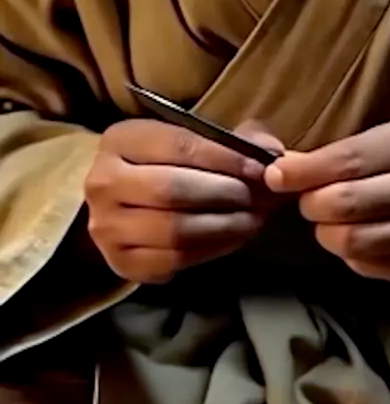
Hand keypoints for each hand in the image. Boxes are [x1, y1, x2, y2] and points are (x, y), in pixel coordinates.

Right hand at [85, 118, 281, 283]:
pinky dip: (212, 251)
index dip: (226, 158)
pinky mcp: (121, 263)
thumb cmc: (167, 168)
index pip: (179, 145)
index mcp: (119, 140)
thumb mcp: (193, 142)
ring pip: (175, 231)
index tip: (260, 168)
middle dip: (225, 194)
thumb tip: (272, 150)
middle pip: (172, 190)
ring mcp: (107, 227)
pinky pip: (174, 260)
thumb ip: (235, 139)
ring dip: (224, 227)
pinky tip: (232, 240)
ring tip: (252, 220)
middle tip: (258, 199)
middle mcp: (103, 182)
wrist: (123, 209)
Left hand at [265, 119, 389, 289]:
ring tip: (334, 223)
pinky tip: (364, 241)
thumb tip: (286, 168)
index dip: (301, 173)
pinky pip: (368, 268)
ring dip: (327, 234)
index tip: (275, 176)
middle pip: (342, 206)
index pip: (345, 161)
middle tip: (312, 203)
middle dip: (312, 206)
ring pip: (351, 243)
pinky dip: (352, 256)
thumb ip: (346, 154)